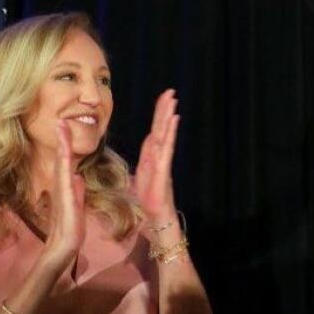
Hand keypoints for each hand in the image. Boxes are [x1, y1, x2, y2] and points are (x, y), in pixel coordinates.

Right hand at [38, 121, 85, 271]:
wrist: (66, 243)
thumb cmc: (70, 225)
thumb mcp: (77, 203)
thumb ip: (77, 190)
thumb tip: (78, 177)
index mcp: (66, 184)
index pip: (66, 160)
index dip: (66, 143)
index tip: (65, 126)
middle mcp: (62, 184)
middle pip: (62, 155)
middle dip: (62, 137)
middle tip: (61, 118)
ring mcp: (62, 188)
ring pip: (62, 161)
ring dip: (62, 143)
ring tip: (62, 125)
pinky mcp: (65, 195)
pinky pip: (65, 175)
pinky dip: (65, 162)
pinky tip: (65, 151)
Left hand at [132, 89, 179, 225]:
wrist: (158, 222)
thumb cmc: (150, 205)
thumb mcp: (140, 181)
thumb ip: (143, 166)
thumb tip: (145, 156)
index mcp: (151, 159)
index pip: (154, 133)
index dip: (157, 117)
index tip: (162, 100)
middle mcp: (159, 158)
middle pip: (161, 130)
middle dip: (164, 110)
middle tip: (170, 91)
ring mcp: (162, 164)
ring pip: (165, 136)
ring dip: (168, 116)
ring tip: (172, 100)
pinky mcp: (163, 172)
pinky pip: (167, 149)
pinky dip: (170, 133)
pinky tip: (174, 120)